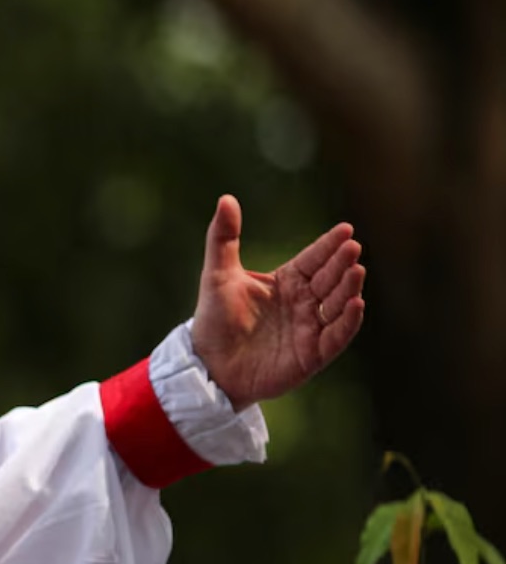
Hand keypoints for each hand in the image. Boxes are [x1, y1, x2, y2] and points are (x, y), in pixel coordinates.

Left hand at [191, 195, 365, 412]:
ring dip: (349, 288)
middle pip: (330, 279)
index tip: (345, 229)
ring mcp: (311, 328)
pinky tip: (356, 304)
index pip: (314, 259)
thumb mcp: (218, 274)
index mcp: (288, 281)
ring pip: (338, 305)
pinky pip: (336, 336)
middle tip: (352, 247)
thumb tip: (225, 198)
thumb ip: (223, 238)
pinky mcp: (312, 355)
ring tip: (356, 270)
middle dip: (342, 263)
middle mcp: (305, 303)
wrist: (208, 364)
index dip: (329, 245)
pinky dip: (348, 322)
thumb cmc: (215, 319)